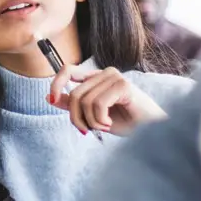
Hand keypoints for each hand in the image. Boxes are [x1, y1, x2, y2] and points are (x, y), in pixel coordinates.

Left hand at [49, 65, 166, 135]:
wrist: (150, 131)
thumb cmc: (126, 122)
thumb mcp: (93, 115)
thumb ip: (74, 105)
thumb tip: (50, 97)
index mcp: (97, 77)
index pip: (68, 70)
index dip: (56, 83)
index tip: (52, 98)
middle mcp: (105, 73)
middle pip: (75, 94)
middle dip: (76, 117)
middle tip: (88, 130)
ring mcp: (114, 77)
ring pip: (85, 101)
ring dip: (91, 121)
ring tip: (104, 126)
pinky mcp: (123, 85)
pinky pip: (98, 104)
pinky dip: (100, 119)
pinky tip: (110, 124)